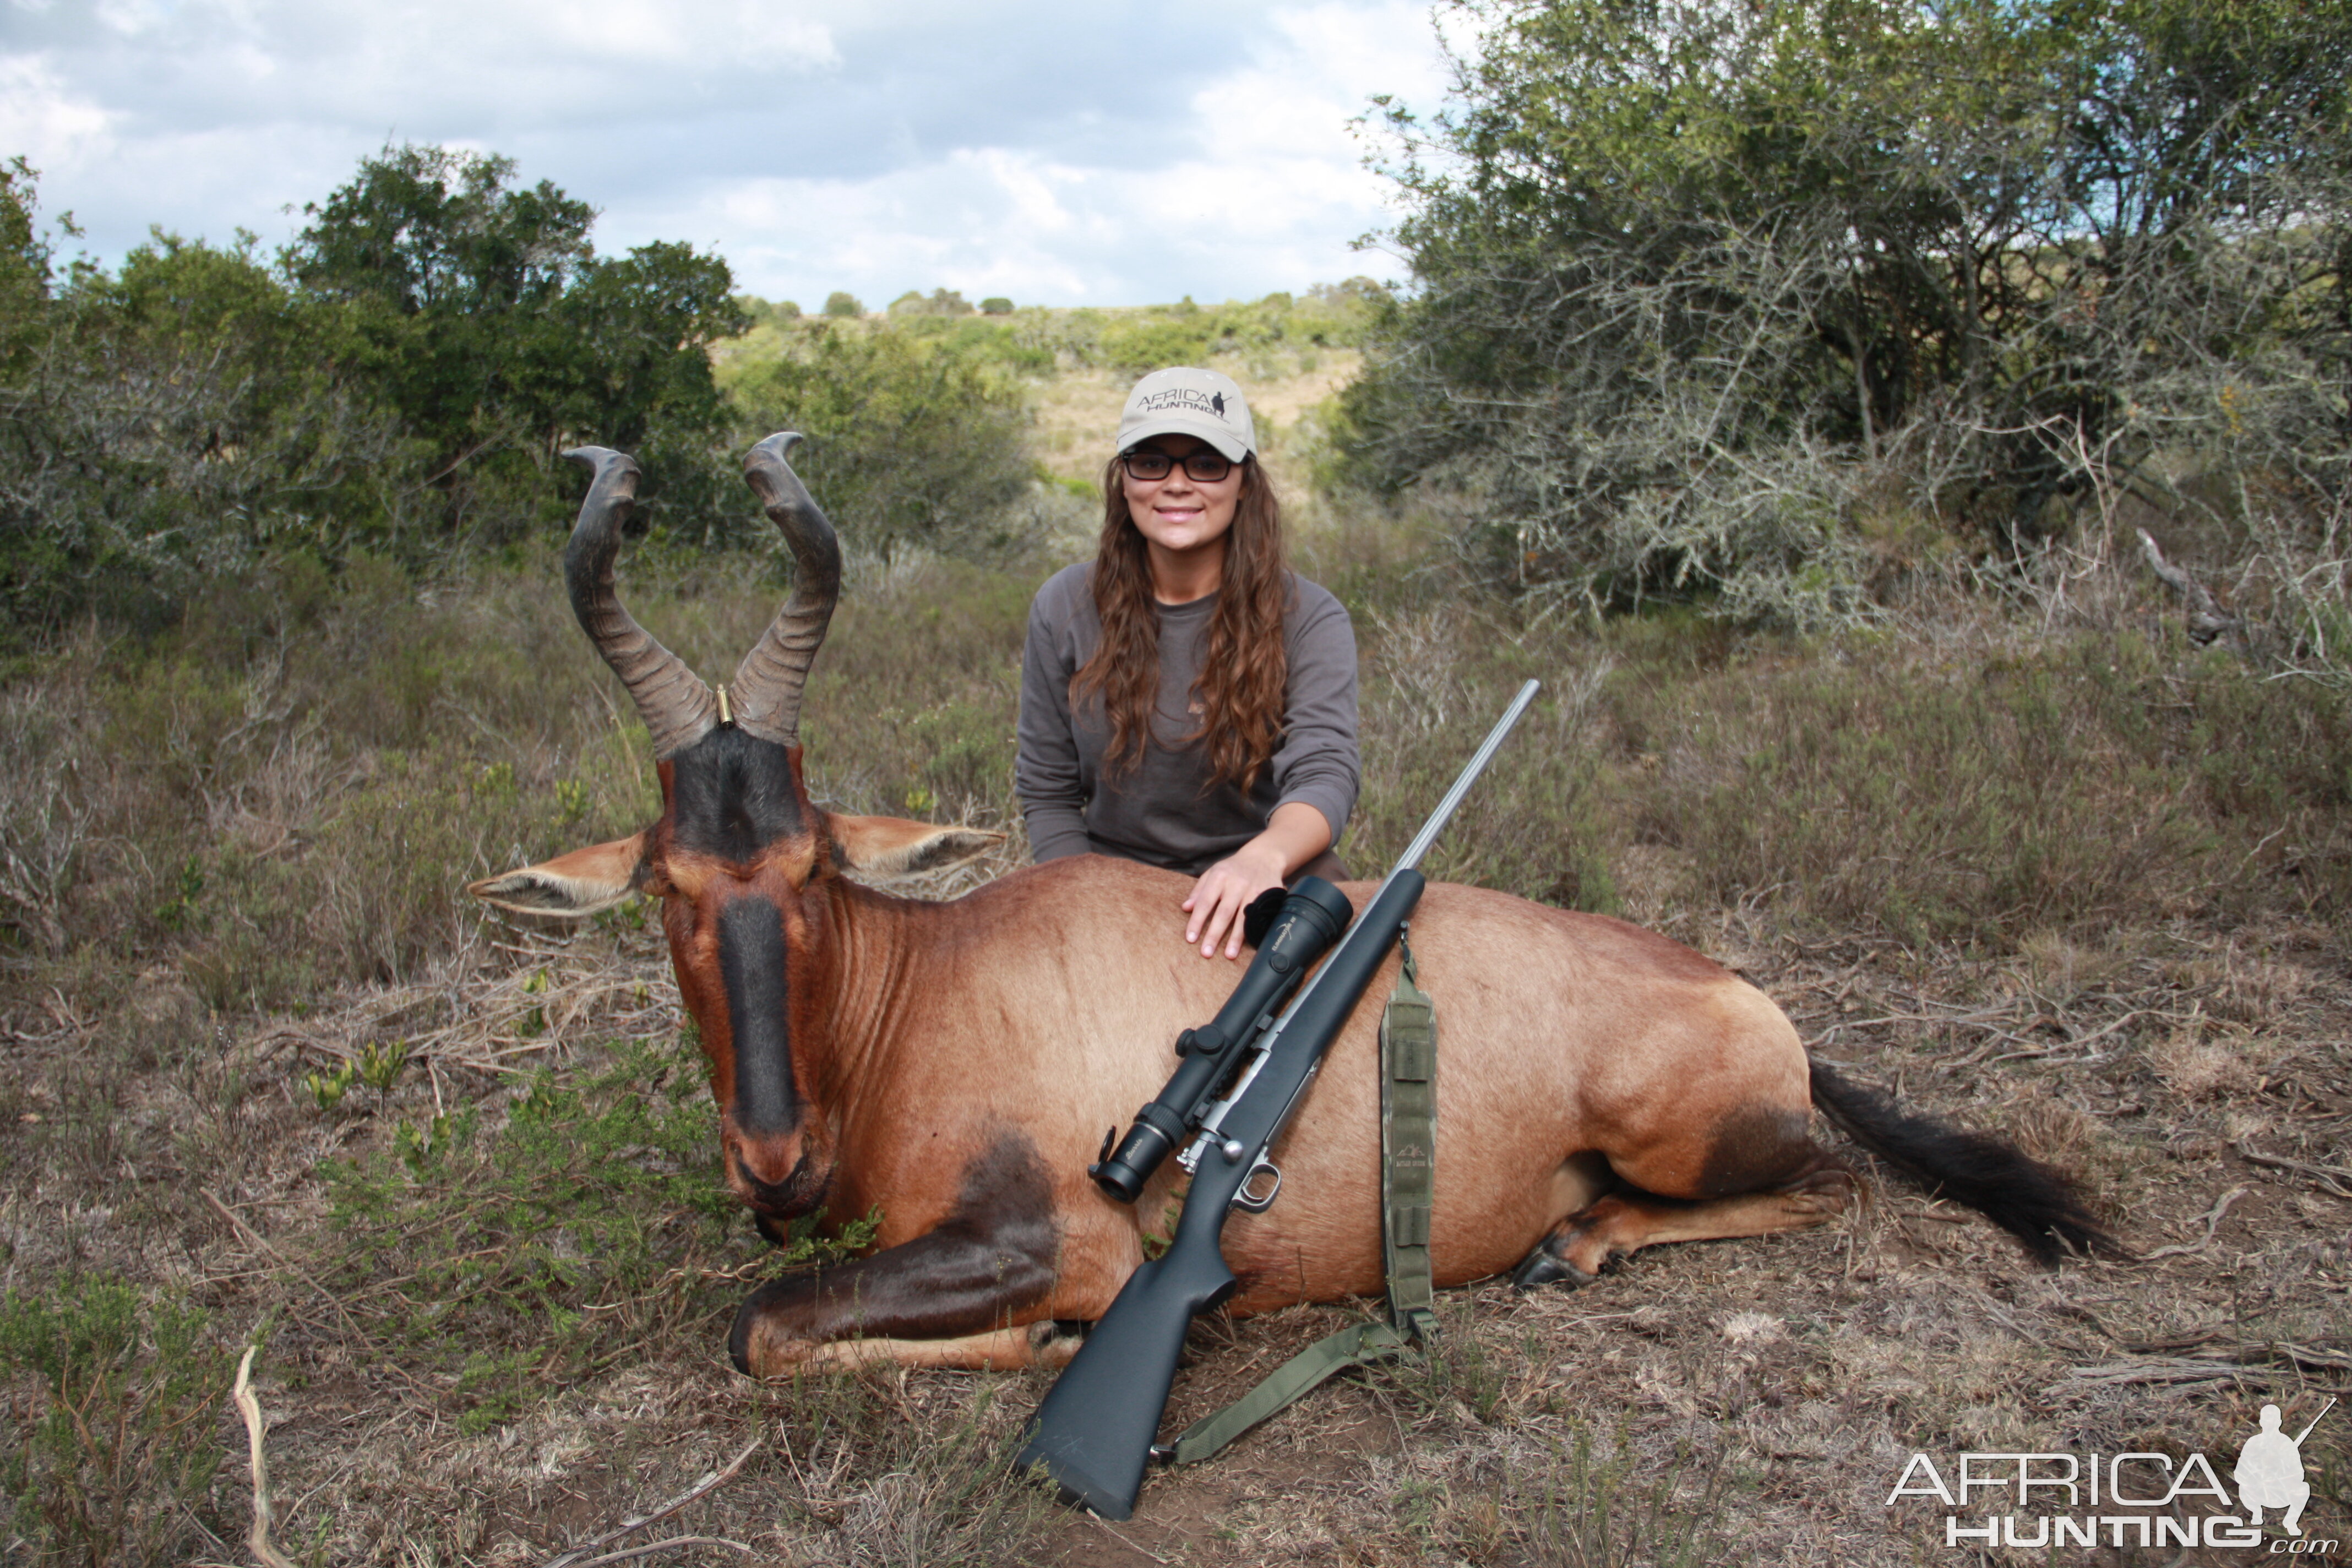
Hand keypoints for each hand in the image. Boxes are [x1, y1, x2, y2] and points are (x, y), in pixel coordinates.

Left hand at [1182, 842, 1286, 959]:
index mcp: (1220, 876)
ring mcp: (1254, 890)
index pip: (1205, 902)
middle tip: (1206, 952)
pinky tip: (1250, 943)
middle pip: (1224, 912)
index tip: (1190, 938)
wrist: (1263, 857)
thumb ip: (1199, 891)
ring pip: (1244, 917)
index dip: (1197, 921)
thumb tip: (1185, 908)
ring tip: (1229, 954)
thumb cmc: (1233, 868)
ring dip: (1236, 938)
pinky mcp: (1269, 896)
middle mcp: (1237, 883)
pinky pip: (1260, 916)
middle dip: (1214, 934)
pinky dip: (1254, 931)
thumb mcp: (1213, 872)